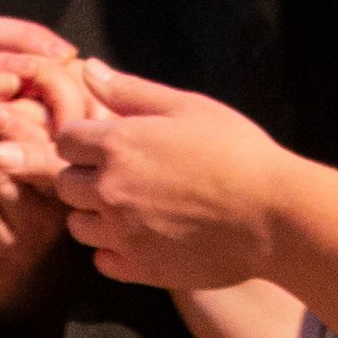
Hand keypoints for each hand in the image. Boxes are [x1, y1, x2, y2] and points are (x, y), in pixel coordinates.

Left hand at [46, 63, 305, 293]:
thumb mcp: (187, 107)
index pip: (65, 140)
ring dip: (97, 216)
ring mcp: (120, 233)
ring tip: (137, 208)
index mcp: (118, 144)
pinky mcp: (138, 268)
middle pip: (65, 183)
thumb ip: (131, 91)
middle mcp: (109, 189)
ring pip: (78, 226)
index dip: (84, 141)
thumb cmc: (237, 151)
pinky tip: (146, 237)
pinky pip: (102, 260)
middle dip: (86, 177)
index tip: (110, 145)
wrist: (273, 215)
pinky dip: (116, 250)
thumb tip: (88, 69)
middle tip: (127, 176)